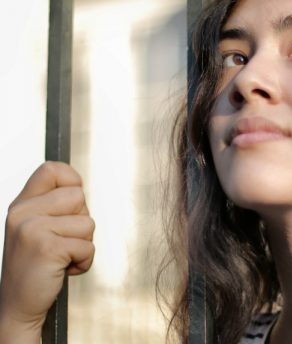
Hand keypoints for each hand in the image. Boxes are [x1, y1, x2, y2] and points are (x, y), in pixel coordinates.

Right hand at [0, 161, 94, 342]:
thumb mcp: (35, 229)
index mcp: (22, 205)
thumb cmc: (35, 268)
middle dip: (81, 222)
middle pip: (79, 196)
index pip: (52, 169)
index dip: (72, 181)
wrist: (17, 306)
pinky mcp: (46, 247)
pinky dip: (84, 262)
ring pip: (88, 223)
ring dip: (84, 245)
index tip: (74, 204)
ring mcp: (32, 229)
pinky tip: (64, 269)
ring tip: (62, 257)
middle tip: (63, 241)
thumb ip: (53, 206)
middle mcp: (22, 212)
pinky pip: (88, 246)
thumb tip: (78, 186)